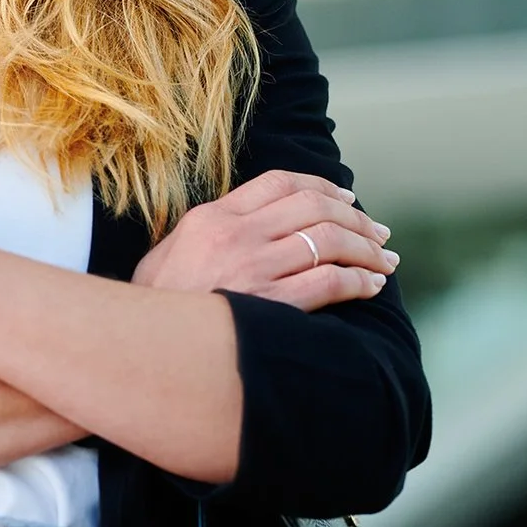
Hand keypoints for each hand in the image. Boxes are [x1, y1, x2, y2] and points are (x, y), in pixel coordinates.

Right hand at [132, 169, 395, 310]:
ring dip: (367, 249)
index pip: (279, 183)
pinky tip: (372, 286)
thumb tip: (244, 225)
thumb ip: (207, 233)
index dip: (322, 186)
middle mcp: (236, 235)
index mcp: (211, 217)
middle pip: (314, 208)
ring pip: (330, 241)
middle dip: (356, 217)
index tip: (346, 198)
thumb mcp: (170, 252)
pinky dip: (360, 281)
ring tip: (385, 259)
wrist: (140, 344)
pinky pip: (330, 282)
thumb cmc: (154, 303)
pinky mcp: (271, 304)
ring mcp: (254, 268)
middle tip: (378, 231)